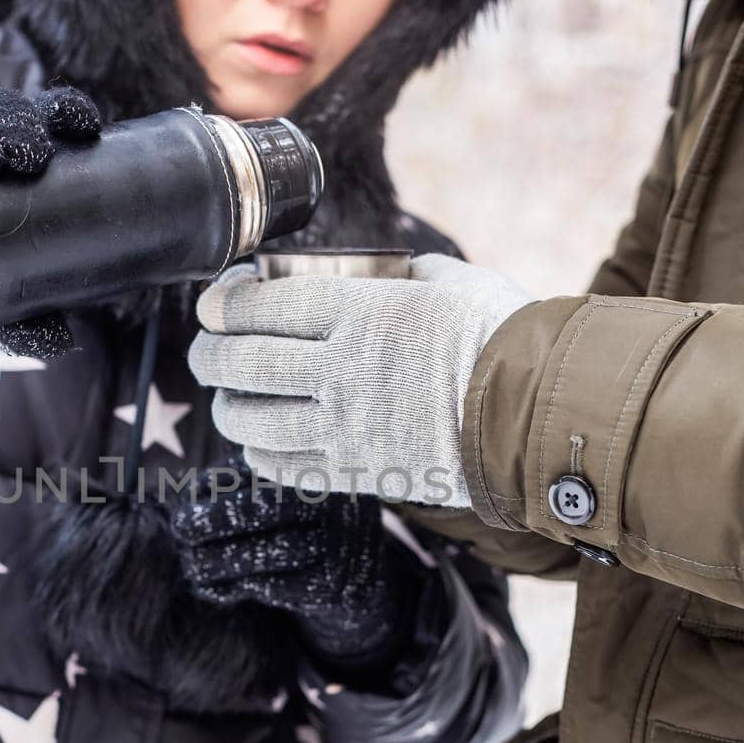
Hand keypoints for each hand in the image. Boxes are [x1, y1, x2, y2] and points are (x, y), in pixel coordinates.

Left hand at [167, 462, 407, 660]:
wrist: (359, 578)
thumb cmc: (305, 525)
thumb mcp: (284, 491)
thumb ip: (241, 484)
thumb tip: (187, 496)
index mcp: (319, 466)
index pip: (258, 468)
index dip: (214, 483)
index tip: (188, 496)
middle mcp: (336, 500)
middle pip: (262, 508)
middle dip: (211, 519)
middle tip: (181, 529)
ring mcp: (340, 543)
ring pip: (269, 551)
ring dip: (219, 560)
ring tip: (194, 565)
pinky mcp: (334, 584)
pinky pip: (280, 586)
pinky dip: (241, 587)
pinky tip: (220, 587)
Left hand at [188, 254, 532, 506]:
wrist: (539, 417)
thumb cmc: (505, 340)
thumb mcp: (455, 282)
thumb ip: (409, 275)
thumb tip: (393, 271)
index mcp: (363, 312)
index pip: (267, 306)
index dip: (226, 304)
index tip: (214, 304)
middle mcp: (342, 368)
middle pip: (246, 361)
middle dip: (210, 355)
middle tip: (204, 352)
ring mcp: (346, 425)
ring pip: (254, 418)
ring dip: (228, 407)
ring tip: (225, 400)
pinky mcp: (358, 470)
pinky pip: (286, 464)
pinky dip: (260, 451)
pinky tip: (258, 442)